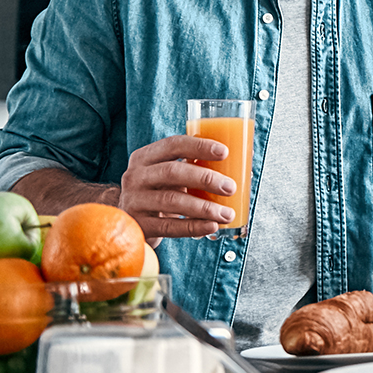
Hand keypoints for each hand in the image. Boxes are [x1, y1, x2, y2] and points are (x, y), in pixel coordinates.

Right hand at [119, 135, 237, 239]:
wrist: (130, 221)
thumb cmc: (160, 191)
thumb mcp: (169, 175)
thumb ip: (193, 167)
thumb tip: (242, 162)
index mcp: (145, 157)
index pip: (173, 145)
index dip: (199, 146)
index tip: (225, 152)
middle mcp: (135, 176)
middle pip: (172, 172)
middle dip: (206, 179)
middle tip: (231, 187)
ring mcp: (134, 201)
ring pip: (172, 201)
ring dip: (204, 208)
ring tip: (227, 214)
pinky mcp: (138, 225)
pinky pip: (169, 226)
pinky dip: (193, 227)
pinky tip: (211, 227)